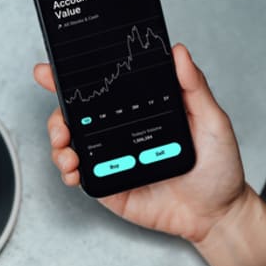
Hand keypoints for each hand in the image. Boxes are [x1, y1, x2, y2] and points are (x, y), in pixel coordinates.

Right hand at [34, 44, 246, 243]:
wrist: (215, 213)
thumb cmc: (217, 167)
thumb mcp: (211, 120)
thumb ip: (194, 87)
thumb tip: (179, 53)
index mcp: (138, 111)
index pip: (100, 91)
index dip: (70, 80)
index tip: (48, 72)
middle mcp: (119, 133)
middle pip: (74, 118)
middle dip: (55, 118)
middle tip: (61, 125)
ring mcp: (110, 160)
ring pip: (69, 146)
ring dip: (58, 146)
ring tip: (67, 151)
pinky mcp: (107, 185)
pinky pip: (79, 176)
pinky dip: (68, 172)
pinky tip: (73, 171)